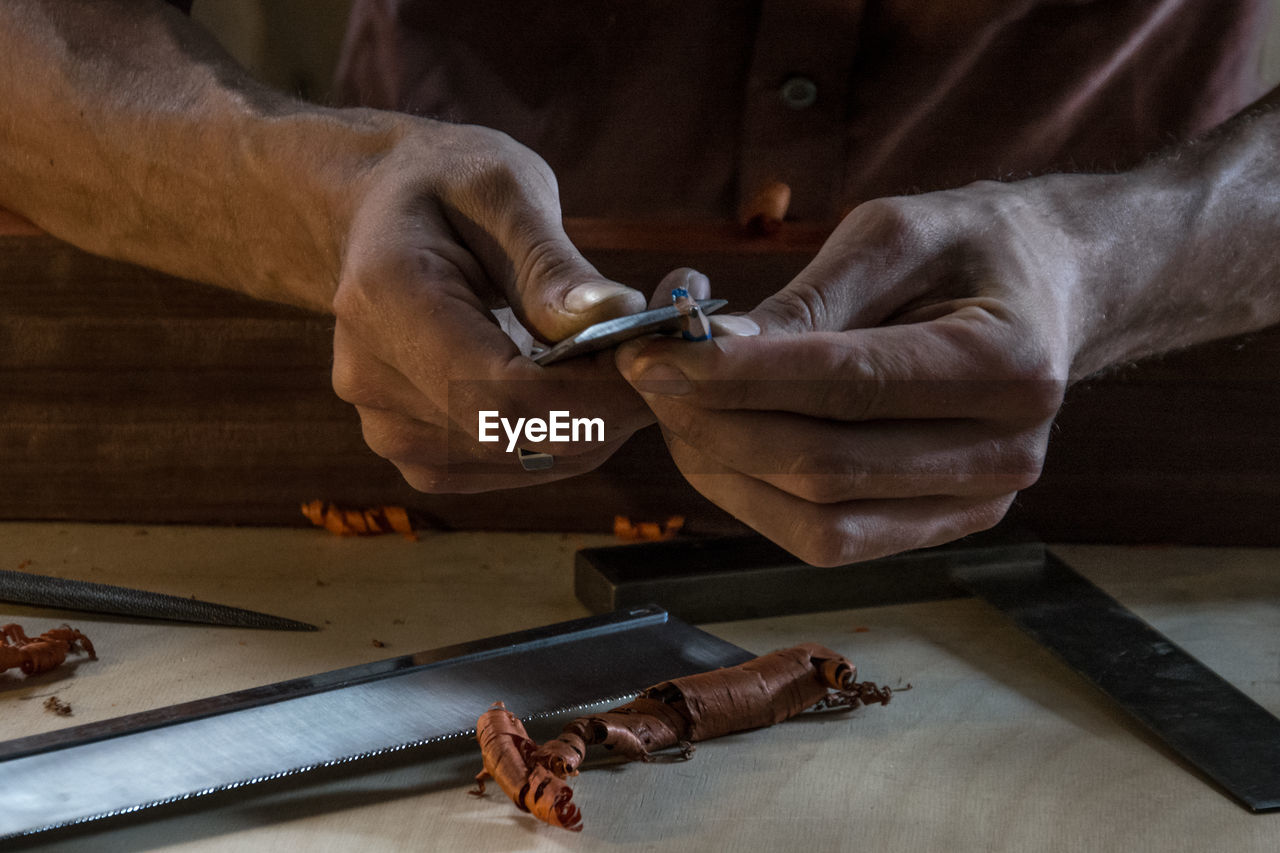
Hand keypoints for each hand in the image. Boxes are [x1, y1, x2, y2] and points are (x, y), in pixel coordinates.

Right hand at [331, 120, 652, 491]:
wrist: (374, 215)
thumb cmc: (444, 186)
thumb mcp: (502, 189)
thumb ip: (552, 262)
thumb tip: (615, 315)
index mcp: (386, 301)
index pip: (504, 392)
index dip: (595, 392)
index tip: (656, 352)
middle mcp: (372, 379)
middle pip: (517, 436)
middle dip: (606, 406)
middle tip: (653, 353)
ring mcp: (387, 427)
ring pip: (525, 460)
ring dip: (592, 424)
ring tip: (613, 359)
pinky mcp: (415, 453)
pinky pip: (511, 465)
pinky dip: (563, 436)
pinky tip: (575, 386)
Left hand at [617, 181, 1080, 564]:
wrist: (1053, 291)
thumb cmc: (970, 247)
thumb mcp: (896, 233)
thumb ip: (809, 298)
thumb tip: (711, 351)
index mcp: (1012, 365)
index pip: (850, 384)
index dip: (739, 376)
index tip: (656, 354)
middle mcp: (1007, 452)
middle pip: (826, 465)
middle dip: (716, 423)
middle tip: (650, 377)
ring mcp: (979, 502)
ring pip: (820, 521)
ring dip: (726, 470)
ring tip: (676, 409)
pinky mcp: (944, 524)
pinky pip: (832, 539)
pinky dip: (759, 499)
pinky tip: (720, 446)